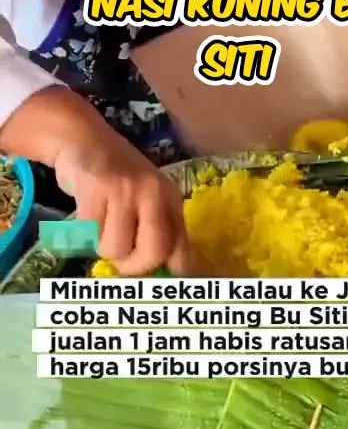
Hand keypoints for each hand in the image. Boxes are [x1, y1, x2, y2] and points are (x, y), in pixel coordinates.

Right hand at [55, 131, 191, 276]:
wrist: (85, 139)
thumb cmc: (117, 177)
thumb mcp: (146, 199)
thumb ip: (157, 231)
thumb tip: (163, 276)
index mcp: (171, 201)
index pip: (182, 250)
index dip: (169, 275)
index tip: (156, 289)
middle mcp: (155, 194)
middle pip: (154, 253)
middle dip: (132, 267)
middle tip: (120, 258)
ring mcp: (127, 190)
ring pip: (116, 249)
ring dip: (102, 248)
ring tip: (100, 227)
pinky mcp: (98, 188)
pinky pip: (90, 233)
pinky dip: (84, 233)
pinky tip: (87, 213)